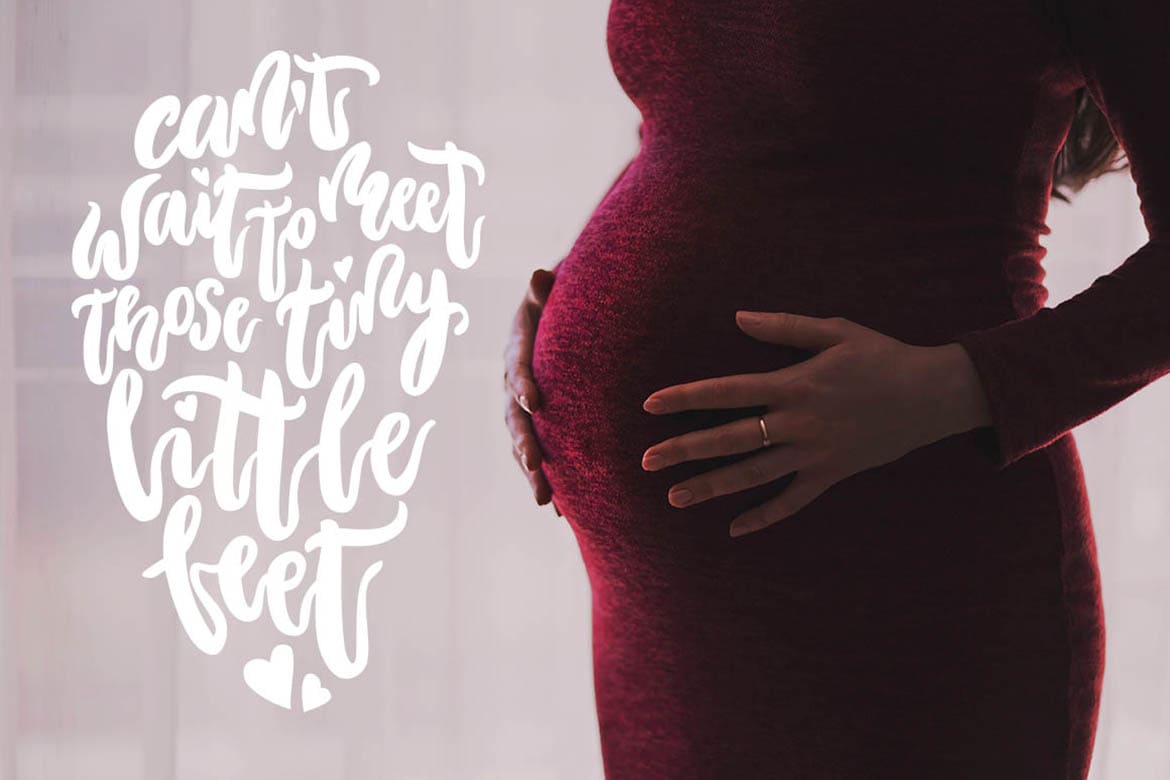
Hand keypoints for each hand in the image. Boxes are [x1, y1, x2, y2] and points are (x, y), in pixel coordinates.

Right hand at [503, 267, 560, 515]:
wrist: (560, 320)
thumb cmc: (559, 303)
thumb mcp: (552, 292)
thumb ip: (545, 289)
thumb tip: (539, 275)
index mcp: (516, 352)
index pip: (516, 369)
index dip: (522, 384)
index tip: (534, 401)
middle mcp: (513, 385)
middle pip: (515, 418)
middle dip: (525, 442)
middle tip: (535, 464)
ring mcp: (523, 410)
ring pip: (523, 444)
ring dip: (533, 473)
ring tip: (546, 500)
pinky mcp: (539, 426)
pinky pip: (541, 456)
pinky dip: (549, 480)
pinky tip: (563, 511)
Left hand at [641, 311, 986, 536]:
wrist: (933, 395)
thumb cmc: (882, 356)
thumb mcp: (835, 331)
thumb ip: (783, 328)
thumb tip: (737, 317)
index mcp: (793, 384)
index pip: (726, 392)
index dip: (686, 397)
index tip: (650, 405)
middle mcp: (797, 423)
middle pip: (730, 439)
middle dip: (685, 450)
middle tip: (646, 461)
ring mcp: (814, 453)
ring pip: (753, 475)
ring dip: (712, 487)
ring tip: (675, 497)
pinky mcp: (832, 474)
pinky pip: (793, 502)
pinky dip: (765, 516)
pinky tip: (735, 530)